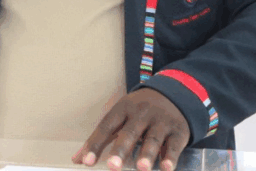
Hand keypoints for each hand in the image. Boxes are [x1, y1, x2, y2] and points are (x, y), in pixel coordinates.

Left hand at [73, 89, 189, 170]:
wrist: (175, 93)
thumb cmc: (140, 110)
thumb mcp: (121, 116)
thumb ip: (100, 139)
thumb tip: (77, 160)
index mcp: (123, 109)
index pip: (107, 127)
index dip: (96, 144)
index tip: (87, 162)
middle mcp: (142, 114)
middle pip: (130, 133)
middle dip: (121, 150)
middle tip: (112, 166)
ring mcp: (161, 121)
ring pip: (153, 139)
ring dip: (147, 154)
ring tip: (141, 168)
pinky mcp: (178, 131)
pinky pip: (175, 145)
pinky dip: (171, 157)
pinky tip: (166, 168)